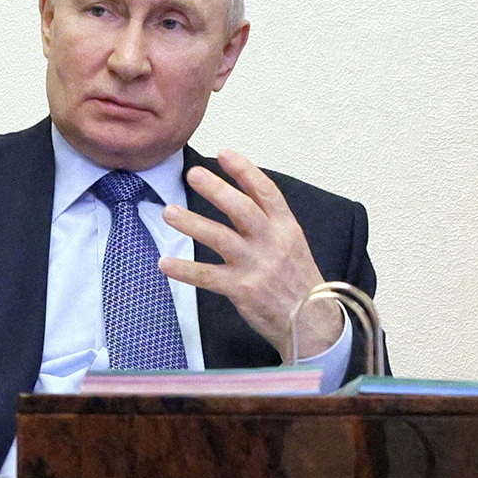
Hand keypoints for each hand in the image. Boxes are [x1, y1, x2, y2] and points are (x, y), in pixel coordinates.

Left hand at [155, 154, 324, 357]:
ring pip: (221, 238)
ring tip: (169, 211)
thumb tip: (236, 198)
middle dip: (216, 189)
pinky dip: (185, 269)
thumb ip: (267, 223)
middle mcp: (272, 243)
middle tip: (192, 173)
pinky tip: (164, 263)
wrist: (312, 324)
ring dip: (192, 223)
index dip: (244, 170)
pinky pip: (208, 276)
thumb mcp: (292, 245)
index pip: (265, 191)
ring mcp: (257, 266)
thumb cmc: (298, 282)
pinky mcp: (242, 289)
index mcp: (286, 228)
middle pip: (242, 209)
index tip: (224, 152)